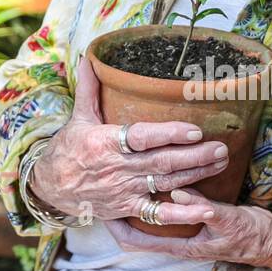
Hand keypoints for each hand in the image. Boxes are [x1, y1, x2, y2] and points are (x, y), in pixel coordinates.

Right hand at [29, 58, 229, 225]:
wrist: (50, 187)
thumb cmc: (68, 148)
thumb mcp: (78, 117)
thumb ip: (89, 87)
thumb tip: (90, 55)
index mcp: (105, 142)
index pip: (142, 137)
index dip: (170, 134)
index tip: (195, 130)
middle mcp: (117, 168)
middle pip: (161, 162)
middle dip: (195, 156)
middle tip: (221, 148)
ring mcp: (124, 190)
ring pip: (165, 183)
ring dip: (196, 175)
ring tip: (220, 163)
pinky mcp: (127, 209)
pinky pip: (156, 215)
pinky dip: (180, 215)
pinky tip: (203, 210)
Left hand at [102, 187, 271, 270]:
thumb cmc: (252, 234)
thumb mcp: (229, 219)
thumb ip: (203, 208)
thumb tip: (176, 192)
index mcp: (182, 246)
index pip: (138, 242)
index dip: (117, 228)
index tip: (101, 210)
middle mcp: (179, 242)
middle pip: (136, 233)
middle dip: (118, 216)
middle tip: (101, 192)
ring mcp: (185, 234)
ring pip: (149, 223)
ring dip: (133, 209)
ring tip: (117, 187)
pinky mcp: (194, 224)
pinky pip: (165, 216)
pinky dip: (153, 204)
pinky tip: (149, 187)